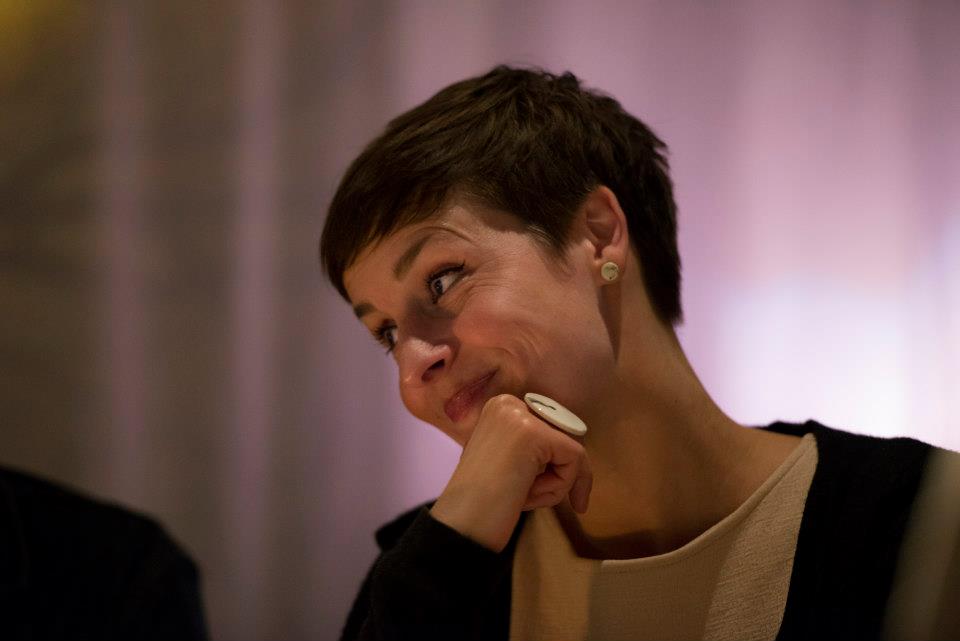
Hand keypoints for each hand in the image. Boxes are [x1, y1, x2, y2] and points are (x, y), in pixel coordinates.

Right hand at [430, 393, 592, 552]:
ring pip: (571, 450)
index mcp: (500, 408)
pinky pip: (576, 459)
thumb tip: (572, 454)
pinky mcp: (534, 434)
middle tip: (529, 498)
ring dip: (555, 485)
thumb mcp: (507, 462)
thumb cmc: (482, 503)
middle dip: (558, 475)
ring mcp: (520, 417)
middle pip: (564, 438)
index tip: (549, 492)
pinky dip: (562, 486)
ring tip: (519, 497)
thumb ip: (532, 449)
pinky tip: (528, 497)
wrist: (461, 524)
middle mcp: (509, 404)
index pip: (551, 430)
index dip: (555, 464)